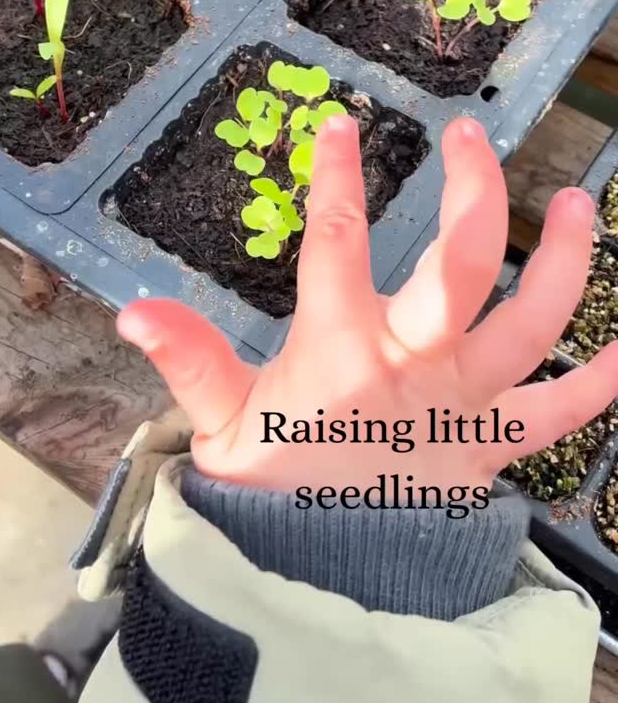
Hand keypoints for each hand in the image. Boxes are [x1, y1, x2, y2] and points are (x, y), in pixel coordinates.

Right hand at [118, 116, 617, 496]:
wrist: (319, 578)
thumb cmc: (271, 489)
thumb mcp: (219, 423)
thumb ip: (187, 358)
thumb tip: (131, 308)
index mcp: (340, 352)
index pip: (338, 244)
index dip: (337, 180)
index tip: (338, 125)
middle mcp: (414, 365)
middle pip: (460, 265)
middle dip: (472, 192)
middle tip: (470, 137)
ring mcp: (465, 402)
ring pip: (530, 322)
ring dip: (564, 261)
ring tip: (580, 203)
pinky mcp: (496, 443)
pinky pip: (563, 413)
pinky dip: (601, 381)